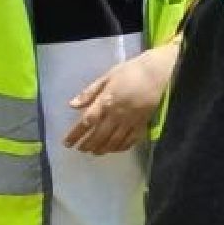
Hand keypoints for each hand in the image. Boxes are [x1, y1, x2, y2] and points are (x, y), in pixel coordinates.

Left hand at [64, 42, 178, 154]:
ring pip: (113, 141)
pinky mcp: (142, 124)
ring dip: (102, 148)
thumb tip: (72, 105)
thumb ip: (90, 92)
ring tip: (94, 152)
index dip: (75, 134)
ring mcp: (130, 121)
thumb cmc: (129, 72)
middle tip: (80, 149)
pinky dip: (120, 147)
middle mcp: (117, 115)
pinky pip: (130, 141)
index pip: (87, 122)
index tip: (67, 142)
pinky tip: (113, 149)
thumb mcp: (106, 77)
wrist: (156, 73)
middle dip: (87, 144)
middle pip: (99, 135)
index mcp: (106, 101)